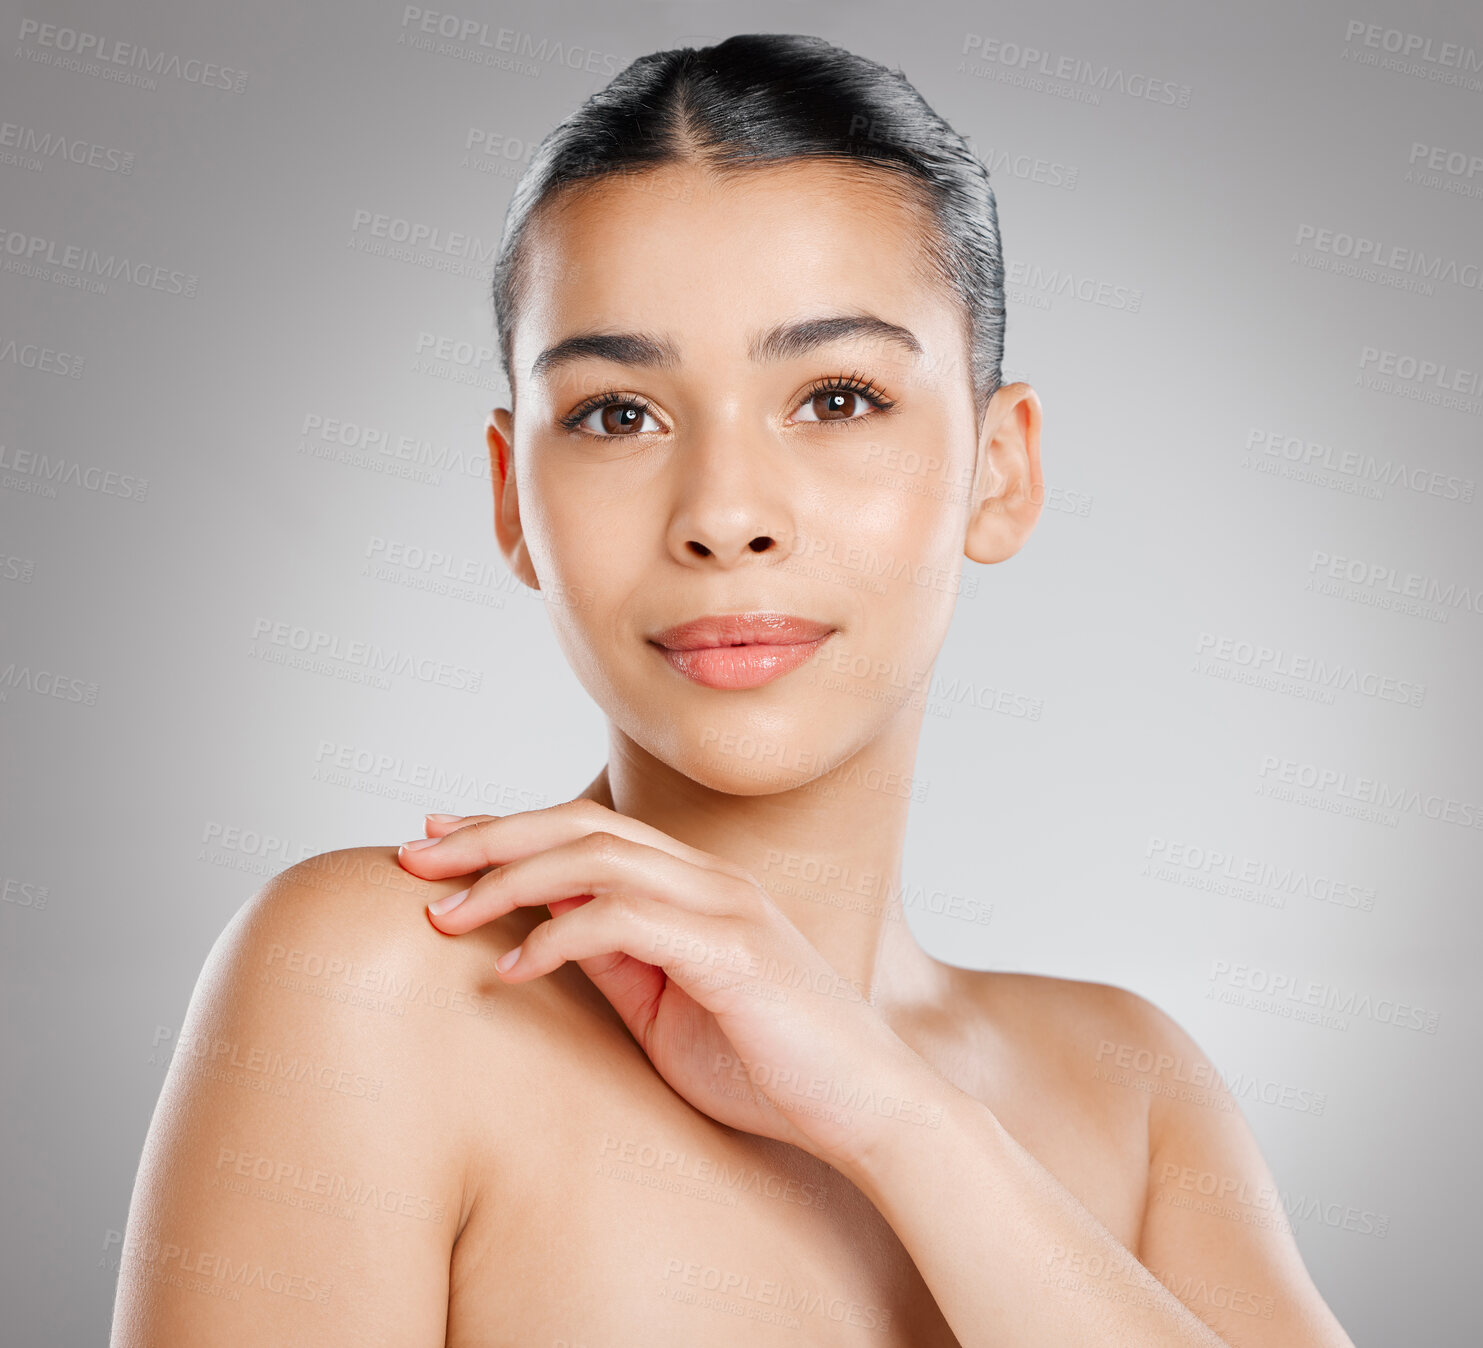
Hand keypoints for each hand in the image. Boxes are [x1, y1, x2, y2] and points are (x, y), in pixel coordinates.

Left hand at [396, 800, 935, 1171]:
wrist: (867, 1109)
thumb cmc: (769, 1066)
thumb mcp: (667, 1009)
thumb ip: (615, 961)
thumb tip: (538, 930)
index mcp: (696, 885)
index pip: (586, 829)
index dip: (506, 827)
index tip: (438, 835)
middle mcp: (709, 879)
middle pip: (579, 826)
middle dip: (487, 836)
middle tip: (412, 853)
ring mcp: (725, 908)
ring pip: (596, 858)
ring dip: (507, 880)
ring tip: (443, 914)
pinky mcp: (732, 951)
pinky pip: (625, 922)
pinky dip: (558, 938)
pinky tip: (512, 971)